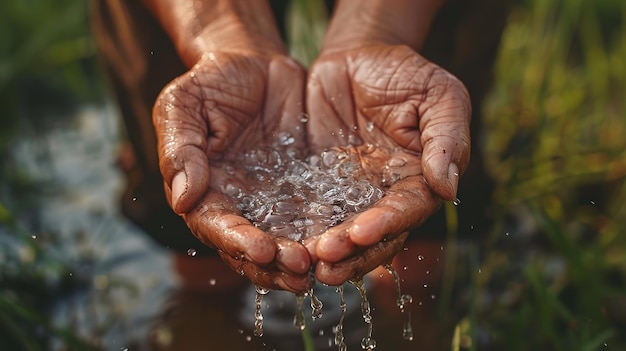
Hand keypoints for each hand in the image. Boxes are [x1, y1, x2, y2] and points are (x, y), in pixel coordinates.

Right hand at [153, 50, 313, 292]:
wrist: (256, 63)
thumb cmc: (212, 81)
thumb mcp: (184, 104)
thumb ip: (180, 148)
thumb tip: (182, 200)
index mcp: (204, 190)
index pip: (216, 226)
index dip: (237, 241)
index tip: (262, 250)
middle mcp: (238, 204)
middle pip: (251, 248)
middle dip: (274, 264)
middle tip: (300, 268)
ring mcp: (272, 201)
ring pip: (284, 242)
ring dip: (299, 260)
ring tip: (321, 267)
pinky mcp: (303, 190)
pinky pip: (314, 217)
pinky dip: (325, 234)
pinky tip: (344, 242)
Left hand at [305, 44, 470, 285]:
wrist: (357, 57)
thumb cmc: (405, 73)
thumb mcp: (438, 95)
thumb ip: (447, 138)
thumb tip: (449, 187)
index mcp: (418, 180)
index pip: (407, 211)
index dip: (387, 224)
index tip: (362, 232)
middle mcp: (385, 196)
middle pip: (374, 236)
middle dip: (352, 252)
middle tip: (325, 260)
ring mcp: (351, 194)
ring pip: (342, 234)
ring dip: (326, 251)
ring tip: (304, 260)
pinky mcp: (321, 187)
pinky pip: (311, 212)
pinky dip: (300, 230)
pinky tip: (283, 242)